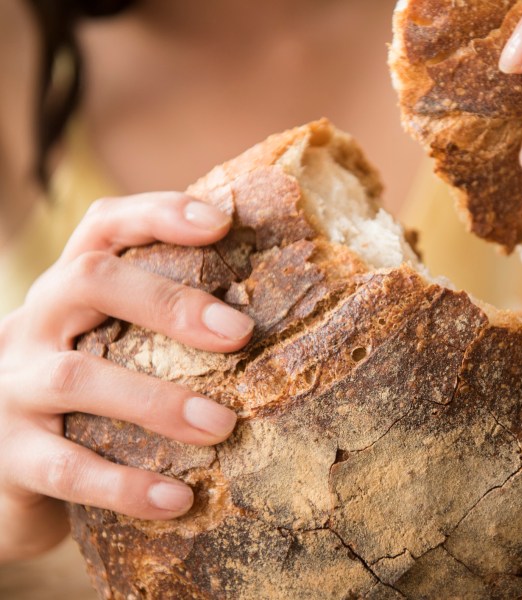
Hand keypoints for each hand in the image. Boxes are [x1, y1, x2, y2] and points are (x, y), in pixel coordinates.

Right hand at [0, 192, 253, 561]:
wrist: (0, 475)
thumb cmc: (81, 401)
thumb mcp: (108, 347)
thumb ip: (159, 327)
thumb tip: (261, 322)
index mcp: (67, 291)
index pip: (104, 227)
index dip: (158, 214)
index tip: (221, 222)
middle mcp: (32, 325)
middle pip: (89, 281)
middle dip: (169, 302)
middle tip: (239, 332)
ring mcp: (11, 388)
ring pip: (78, 378)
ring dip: (158, 402)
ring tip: (223, 426)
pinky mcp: (8, 455)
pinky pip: (66, 470)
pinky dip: (126, 485)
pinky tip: (178, 498)